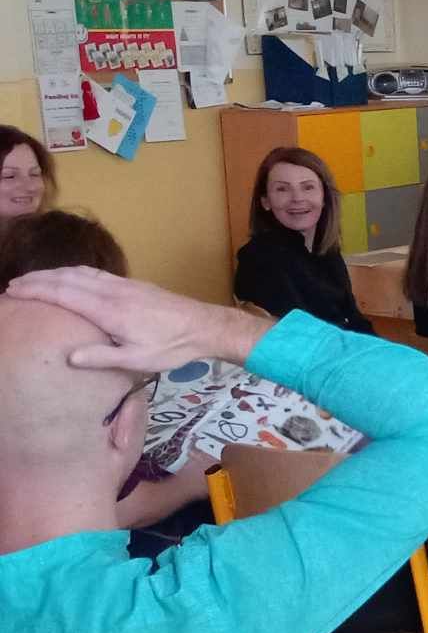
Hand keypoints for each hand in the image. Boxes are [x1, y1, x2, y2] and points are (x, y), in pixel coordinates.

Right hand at [4, 267, 269, 372]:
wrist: (204, 326)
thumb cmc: (171, 347)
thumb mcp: (138, 360)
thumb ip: (103, 358)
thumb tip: (69, 357)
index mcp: (110, 310)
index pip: (64, 294)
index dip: (36, 291)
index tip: (13, 291)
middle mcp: (113, 292)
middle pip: (68, 279)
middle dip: (38, 279)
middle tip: (12, 284)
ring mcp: (124, 285)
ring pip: (82, 273)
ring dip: (54, 273)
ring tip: (33, 279)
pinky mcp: (133, 285)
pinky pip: (96, 273)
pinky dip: (74, 272)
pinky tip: (69, 276)